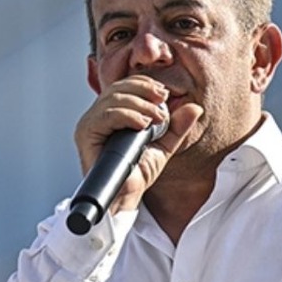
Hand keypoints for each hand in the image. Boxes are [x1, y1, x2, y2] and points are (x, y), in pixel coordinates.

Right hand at [74, 76, 202, 213]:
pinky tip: (142, 124)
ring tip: (156, 118)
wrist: (125, 198)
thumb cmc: (138, 173)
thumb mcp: (163, 145)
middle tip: (163, 99)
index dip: (145, 84)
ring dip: (139, 104)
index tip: (165, 93)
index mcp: (112, 113)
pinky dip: (126, 115)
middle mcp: (98, 115)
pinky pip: (105, 116)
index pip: (125, 86)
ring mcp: (90, 124)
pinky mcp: (86, 134)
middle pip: (118, 88)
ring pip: (112, 99)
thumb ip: (177, 127)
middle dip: (143, 90)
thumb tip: (195, 107)